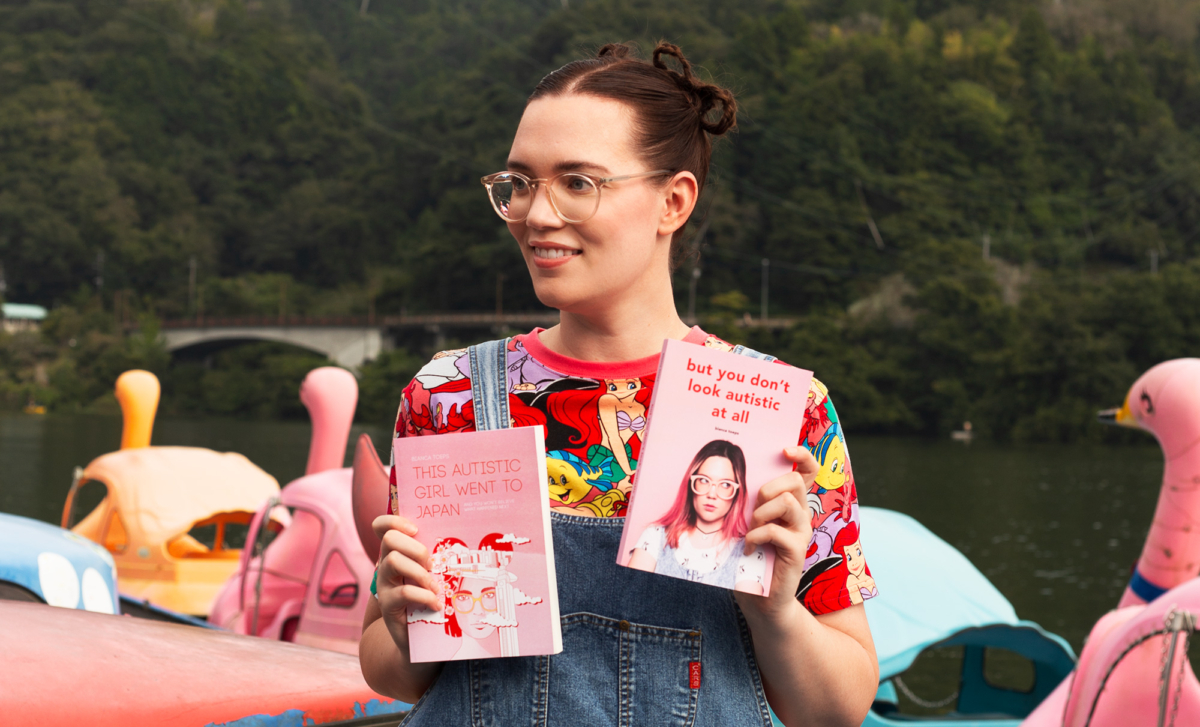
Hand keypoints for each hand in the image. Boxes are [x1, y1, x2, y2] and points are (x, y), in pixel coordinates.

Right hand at [372, 515, 440, 646]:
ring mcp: (384, 585)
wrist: (419, 637)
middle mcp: (385, 566)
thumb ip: (436, 556)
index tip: (416, 529)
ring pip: (393, 561)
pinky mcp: (387, 605)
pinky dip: (424, 596)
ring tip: (435, 586)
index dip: (394, 521)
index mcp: (397, 553)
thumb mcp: (432, 573)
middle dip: (415, 548)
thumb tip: (462, 536)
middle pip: (389, 539)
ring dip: (420, 572)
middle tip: (430, 564)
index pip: (382, 527)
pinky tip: (436, 603)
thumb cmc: (430, 598)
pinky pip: (404, 592)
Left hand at [735, 445, 819, 621]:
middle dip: (768, 488)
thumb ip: (751, 505)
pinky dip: (756, 537)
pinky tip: (748, 550)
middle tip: (754, 510)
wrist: (761, 600)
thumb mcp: (749, 525)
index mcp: (791, 505)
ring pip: (788, 501)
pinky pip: (775, 531)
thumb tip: (731, 480)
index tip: (784, 449)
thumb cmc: (751, 560)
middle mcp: (802, 515)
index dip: (802, 455)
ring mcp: (802, 533)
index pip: (808, 471)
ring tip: (751, 531)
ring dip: (761, 513)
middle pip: (795, 481)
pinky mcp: (797, 551)